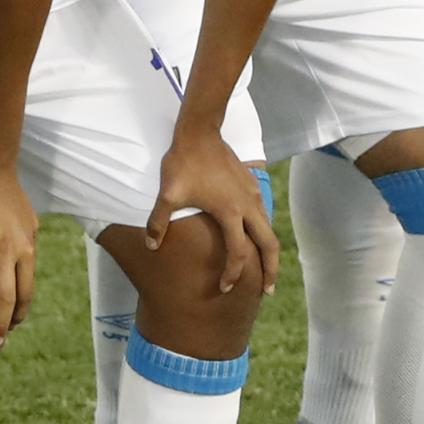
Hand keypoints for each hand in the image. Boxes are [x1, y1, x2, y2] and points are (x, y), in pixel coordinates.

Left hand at [154, 127, 278, 295]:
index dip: (232, 274)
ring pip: (269, 228)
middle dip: (271, 270)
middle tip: (267, 291)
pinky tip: (255, 235)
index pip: (238, 253)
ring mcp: (252, 194)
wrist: (200, 132)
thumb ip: (158, 222)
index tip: (225, 288)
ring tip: (265, 267)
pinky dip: (263, 230)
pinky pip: (264, 213)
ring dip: (269, 250)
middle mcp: (248, 205)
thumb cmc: (184, 163)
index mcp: (230, 212)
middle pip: (269, 244)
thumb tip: (152, 246)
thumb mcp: (168, 194)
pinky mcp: (251, 184)